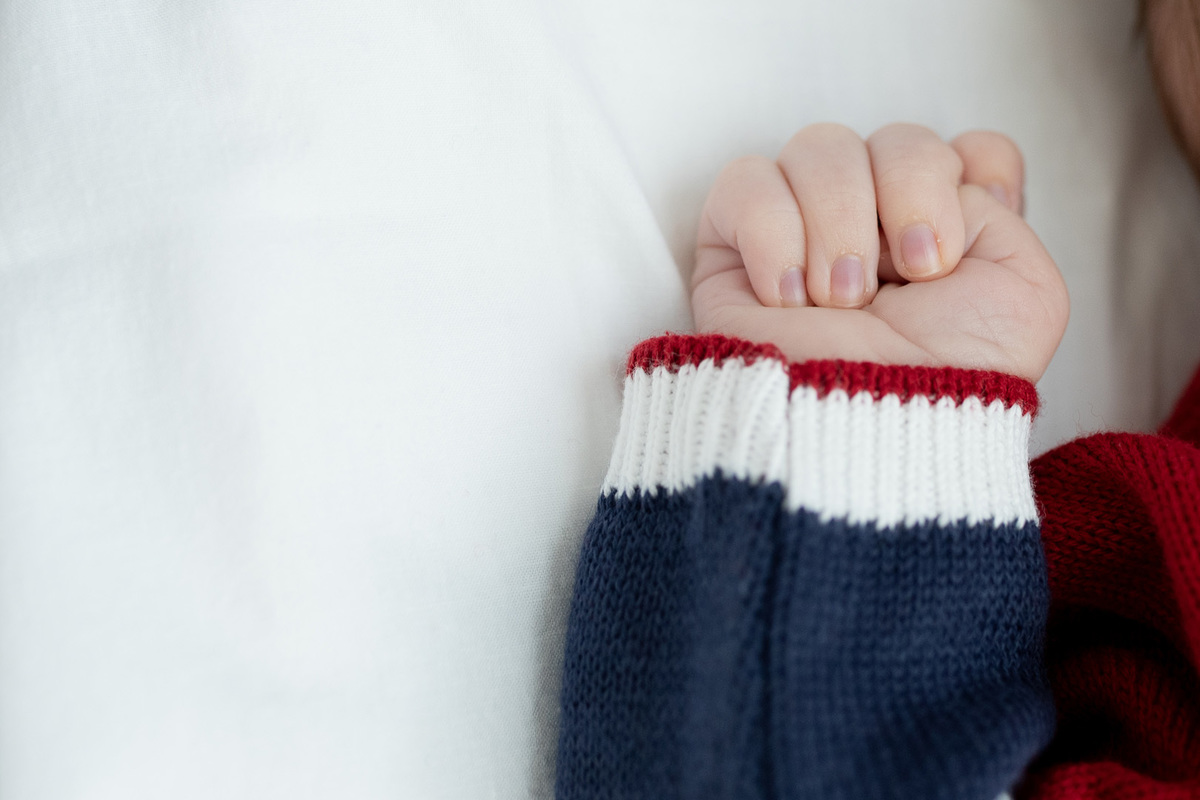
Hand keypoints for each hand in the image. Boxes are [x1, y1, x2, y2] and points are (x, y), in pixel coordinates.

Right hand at [691, 123, 1068, 381]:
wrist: (869, 423)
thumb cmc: (948, 376)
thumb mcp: (1026, 293)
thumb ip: (1000, 209)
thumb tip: (948, 170)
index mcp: (949, 232)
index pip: (966, 148)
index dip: (969, 169)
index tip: (959, 242)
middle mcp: (878, 224)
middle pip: (898, 138)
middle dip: (911, 193)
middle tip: (914, 275)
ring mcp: (804, 228)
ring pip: (820, 146)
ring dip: (840, 222)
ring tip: (840, 300)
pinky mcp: (734, 246)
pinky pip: (746, 181)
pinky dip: (772, 234)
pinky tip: (787, 298)